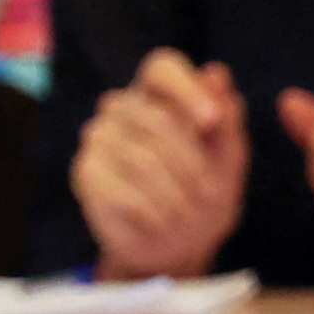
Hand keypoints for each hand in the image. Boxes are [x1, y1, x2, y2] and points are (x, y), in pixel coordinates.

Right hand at [75, 51, 249, 279]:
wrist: (176, 247)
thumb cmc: (204, 193)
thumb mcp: (228, 159)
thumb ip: (226, 117)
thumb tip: (217, 72)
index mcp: (157, 94)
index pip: (162, 67)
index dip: (187, 88)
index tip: (212, 121)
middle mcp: (122, 106)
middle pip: (157, 119)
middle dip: (192, 163)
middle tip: (209, 193)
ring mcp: (98, 136)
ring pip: (141, 158)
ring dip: (175, 194)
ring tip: (186, 212)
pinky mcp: (86, 171)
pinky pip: (120, 188)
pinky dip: (151, 211)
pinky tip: (159, 220)